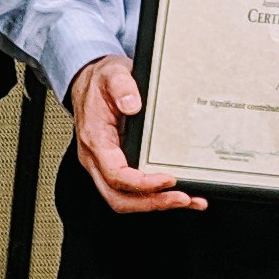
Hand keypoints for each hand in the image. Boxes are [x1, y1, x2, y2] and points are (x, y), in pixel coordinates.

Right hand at [68, 55, 201, 214]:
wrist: (89, 82)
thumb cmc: (100, 82)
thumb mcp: (111, 74)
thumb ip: (122, 87)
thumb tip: (133, 105)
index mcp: (95, 140)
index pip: (115, 174)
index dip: (143, 183)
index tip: (168, 178)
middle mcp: (96, 159)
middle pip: (119, 197)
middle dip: (152, 202)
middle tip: (182, 198)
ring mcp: (105, 165)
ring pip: (125, 199)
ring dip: (156, 204)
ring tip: (188, 199)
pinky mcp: (117, 166)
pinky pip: (132, 191)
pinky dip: (156, 197)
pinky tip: (180, 195)